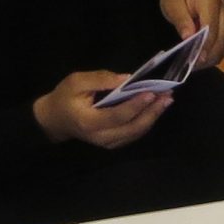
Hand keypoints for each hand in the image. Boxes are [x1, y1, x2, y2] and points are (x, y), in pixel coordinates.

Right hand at [32, 71, 168, 148]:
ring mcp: (109, 144)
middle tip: (168, 96)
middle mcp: (102, 137)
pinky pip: (134, 133)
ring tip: (167, 100)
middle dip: (153, 111)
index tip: (152, 92)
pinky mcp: (115, 144)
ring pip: (137, 132)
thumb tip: (126, 78)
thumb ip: (99, 79)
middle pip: (133, 127)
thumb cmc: (64, 98)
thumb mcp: (75, 82)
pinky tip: (156, 108)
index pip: (118, 115)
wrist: (55, 120)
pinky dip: (147, 121)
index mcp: (90, 122)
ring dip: (154, 116)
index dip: (136, 104)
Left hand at [157, 0, 223, 68]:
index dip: (204, 47)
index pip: (211, 30)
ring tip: (196, 65)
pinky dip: (214, 56)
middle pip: (220, 41)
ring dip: (211, 58)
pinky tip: (203, 60)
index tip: (195, 61)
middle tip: (193, 67)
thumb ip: (181, 19)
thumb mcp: (173, 3)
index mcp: (211, 3)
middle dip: (208, 56)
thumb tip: (188, 37)